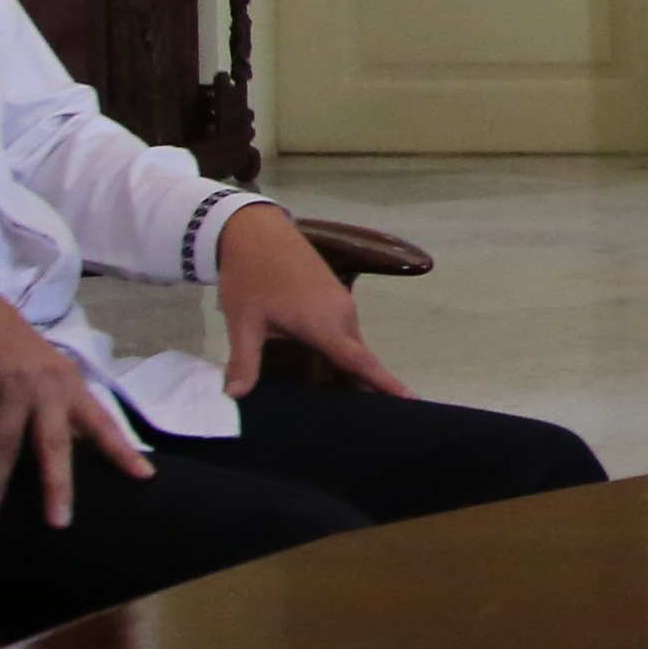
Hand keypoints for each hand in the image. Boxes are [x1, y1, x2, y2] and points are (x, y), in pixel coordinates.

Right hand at [0, 256, 150, 530]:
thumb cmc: (7, 343)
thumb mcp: (44, 369)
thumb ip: (59, 406)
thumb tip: (79, 448)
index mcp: (68, 383)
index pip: (101, 421)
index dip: (121, 450)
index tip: (143, 478)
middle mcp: (43, 384)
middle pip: (54, 442)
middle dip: (57, 484)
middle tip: (58, 522)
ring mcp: (7, 382)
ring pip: (3, 445)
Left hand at [216, 203, 410, 398]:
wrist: (254, 228)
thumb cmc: (250, 276)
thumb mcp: (244, 322)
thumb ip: (244, 361)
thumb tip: (234, 396)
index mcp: (325, 324)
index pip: (361, 363)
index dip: (386, 385)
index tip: (412, 402)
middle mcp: (342, 314)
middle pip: (358, 359)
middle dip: (363, 387)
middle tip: (363, 420)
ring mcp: (340, 301)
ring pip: (349, 343)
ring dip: (348, 367)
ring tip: (342, 398)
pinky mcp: (333, 294)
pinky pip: (343, 330)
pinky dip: (340, 350)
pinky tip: (324, 363)